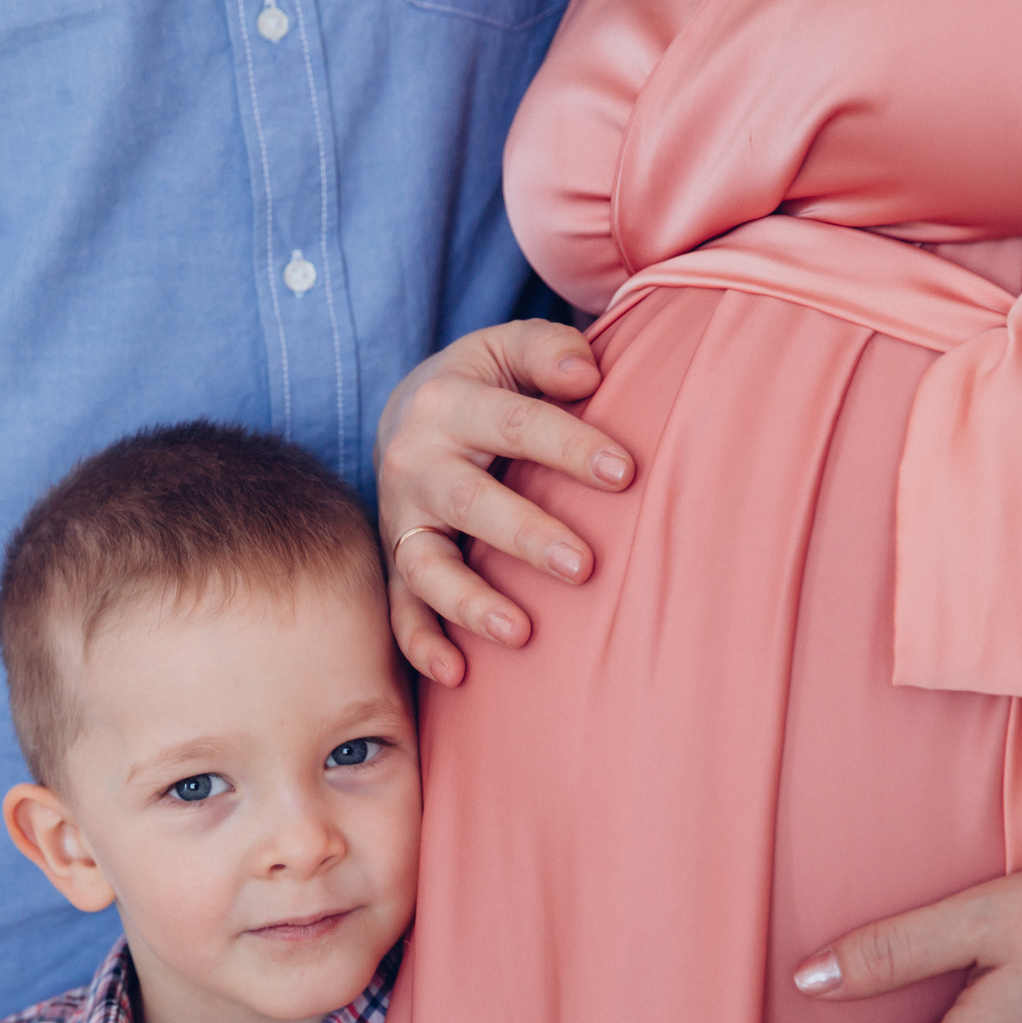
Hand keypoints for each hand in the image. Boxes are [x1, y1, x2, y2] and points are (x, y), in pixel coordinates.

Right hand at [376, 319, 635, 685]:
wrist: (404, 415)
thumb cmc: (482, 385)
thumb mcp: (506, 349)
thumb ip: (546, 350)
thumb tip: (586, 372)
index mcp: (448, 403)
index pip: (514, 424)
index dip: (568, 447)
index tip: (624, 475)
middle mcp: (415, 463)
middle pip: (469, 502)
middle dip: (524, 535)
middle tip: (582, 566)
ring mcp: (402, 519)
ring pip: (427, 566)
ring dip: (471, 602)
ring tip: (520, 631)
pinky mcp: (397, 561)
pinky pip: (400, 609)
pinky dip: (421, 643)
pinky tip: (456, 673)